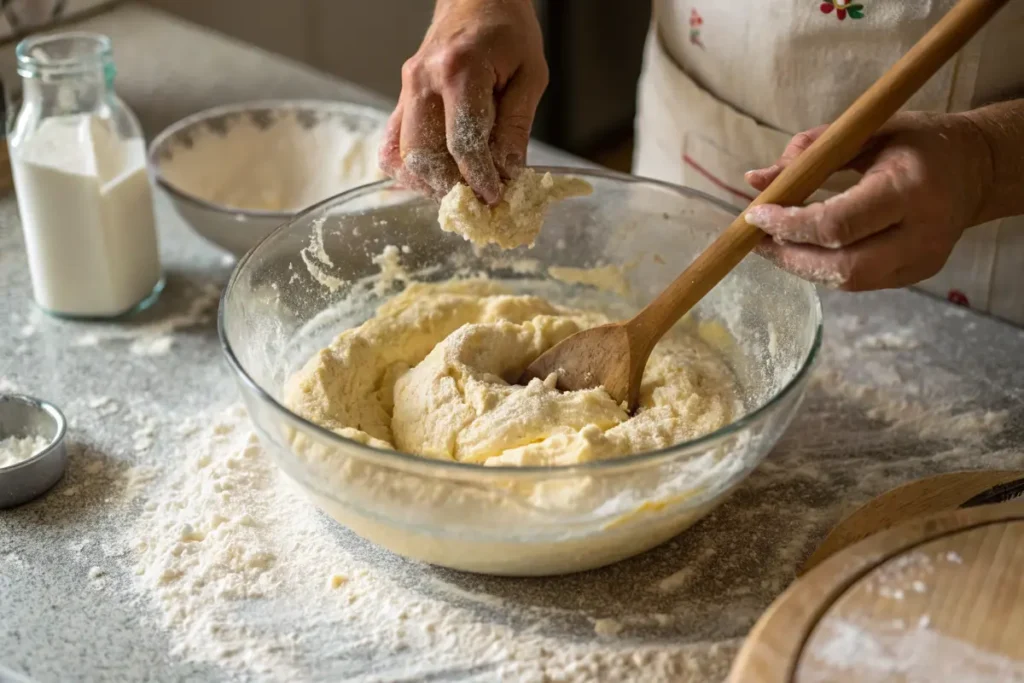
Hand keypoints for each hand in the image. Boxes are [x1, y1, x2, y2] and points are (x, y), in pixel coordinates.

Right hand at [379, 0, 547, 203]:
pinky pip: (391, 146)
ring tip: (460, 189)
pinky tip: (437, 175)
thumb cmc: (507, 32)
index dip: (479, 179)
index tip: (494, 197)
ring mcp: (406, 90)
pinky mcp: (400, 99)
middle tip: (477, 200)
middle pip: (423, 156)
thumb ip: (517, 127)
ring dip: (430, 183)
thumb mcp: (530, 76)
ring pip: (402, 157)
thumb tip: (508, 174)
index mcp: (459, 72)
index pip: (463, 144)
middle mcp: (423, 82)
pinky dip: (410, 170)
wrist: (476, 0)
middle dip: (451, 187)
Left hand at [743, 111, 991, 290]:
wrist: (977, 169)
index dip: (789, 225)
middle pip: (841, 267)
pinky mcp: (916, 274)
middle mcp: (920, 233)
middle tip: (757, 240)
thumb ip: (810, 151)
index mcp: (908, 188)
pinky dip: (824, 268)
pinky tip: (805, 250)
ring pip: (848, 281)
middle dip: (790, 257)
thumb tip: (755, 180)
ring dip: (801, 266)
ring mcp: (922, 261)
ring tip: (774, 245)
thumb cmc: (915, 143)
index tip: (756, 214)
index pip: (837, 224)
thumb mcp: (866, 131)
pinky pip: (859, 281)